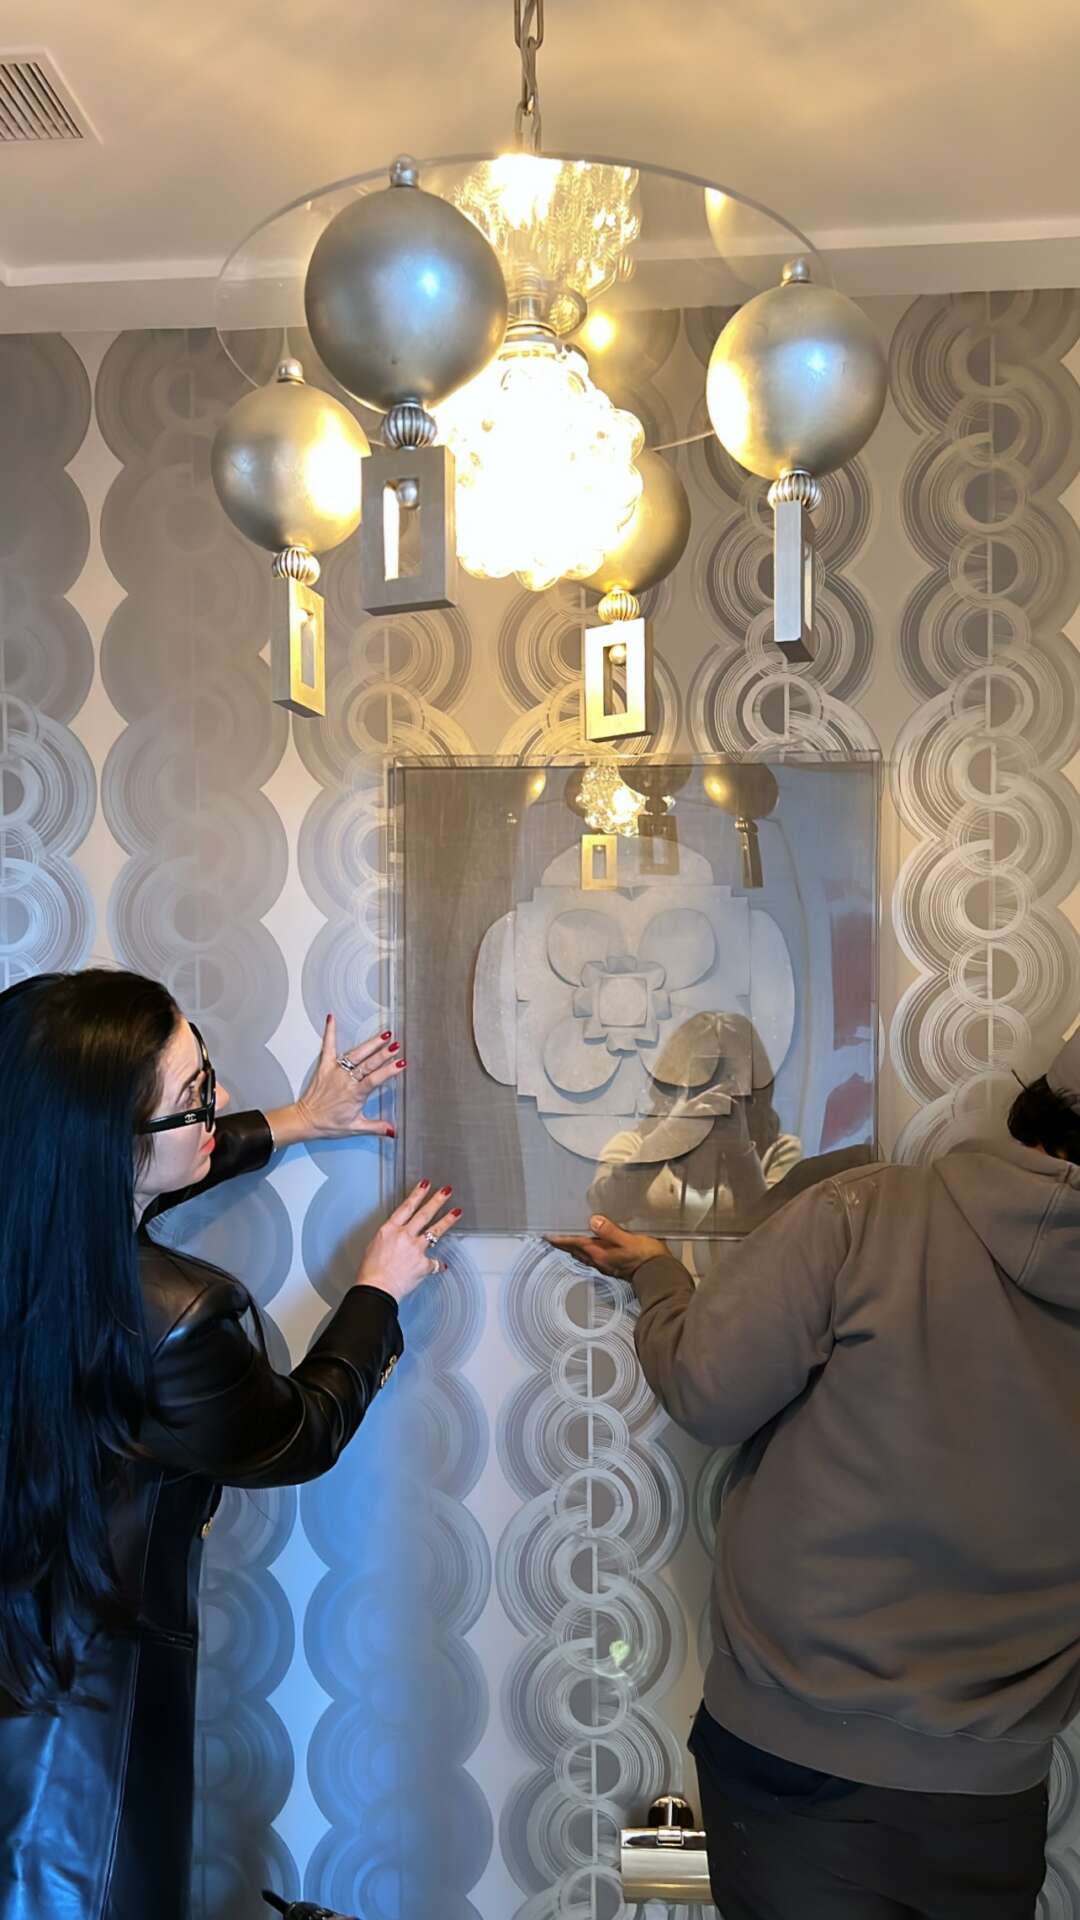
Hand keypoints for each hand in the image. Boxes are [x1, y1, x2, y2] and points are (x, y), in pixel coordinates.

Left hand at [293, 1015, 404, 1140]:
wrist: (306, 1120)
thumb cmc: (329, 1124)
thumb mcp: (355, 1128)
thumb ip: (376, 1127)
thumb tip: (393, 1131)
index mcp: (355, 1094)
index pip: (375, 1079)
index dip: (389, 1070)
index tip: (401, 1063)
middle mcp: (346, 1080)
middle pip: (368, 1064)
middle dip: (383, 1054)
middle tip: (396, 1045)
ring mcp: (335, 1071)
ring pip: (355, 1054)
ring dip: (370, 1044)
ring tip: (384, 1035)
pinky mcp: (325, 1066)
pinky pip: (328, 1047)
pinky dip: (329, 1032)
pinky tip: (331, 1019)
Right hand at [356, 1179, 460, 1303]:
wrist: (376, 1289)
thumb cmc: (371, 1272)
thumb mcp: (374, 1247)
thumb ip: (389, 1238)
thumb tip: (396, 1239)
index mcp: (389, 1230)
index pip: (406, 1207)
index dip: (418, 1194)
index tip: (425, 1185)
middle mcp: (404, 1236)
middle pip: (424, 1214)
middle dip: (437, 1200)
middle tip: (446, 1191)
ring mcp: (415, 1249)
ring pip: (435, 1231)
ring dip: (447, 1220)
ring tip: (457, 1212)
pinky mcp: (423, 1264)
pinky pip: (434, 1263)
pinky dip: (438, 1265)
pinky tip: (442, 1265)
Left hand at [547, 1214, 669, 1279]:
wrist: (659, 1275)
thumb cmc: (646, 1257)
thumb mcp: (628, 1240)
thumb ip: (610, 1231)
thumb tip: (594, 1221)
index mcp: (601, 1253)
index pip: (576, 1244)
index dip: (561, 1239)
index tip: (548, 1236)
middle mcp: (600, 1261)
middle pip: (576, 1252)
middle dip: (563, 1245)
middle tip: (552, 1238)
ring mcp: (607, 1266)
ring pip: (583, 1256)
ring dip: (573, 1249)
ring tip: (566, 1243)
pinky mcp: (614, 1267)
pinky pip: (593, 1259)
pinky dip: (585, 1252)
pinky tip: (590, 1250)